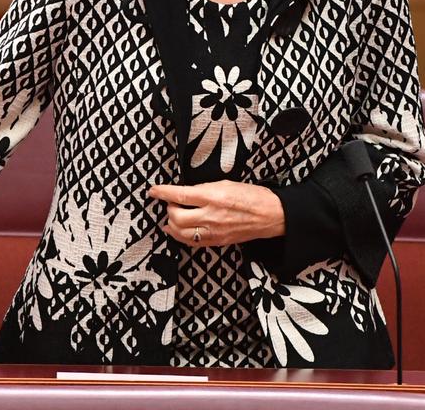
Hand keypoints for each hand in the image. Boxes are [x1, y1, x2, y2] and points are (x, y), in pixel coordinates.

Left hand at [148, 180, 284, 246]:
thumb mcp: (226, 183)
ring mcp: (213, 232)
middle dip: (168, 209)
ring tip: (172, 216)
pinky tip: (177, 230)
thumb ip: (204, 189)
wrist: (271, 216)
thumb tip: (186, 194)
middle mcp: (211, 216)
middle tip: (170, 202)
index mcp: (213, 197)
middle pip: (176, 217)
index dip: (162, 193)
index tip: (153, 191)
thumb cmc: (252, 196)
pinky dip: (180, 236)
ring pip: (180, 233)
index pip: (180, 195)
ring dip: (171, 224)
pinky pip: (192, 242)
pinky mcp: (217, 242)